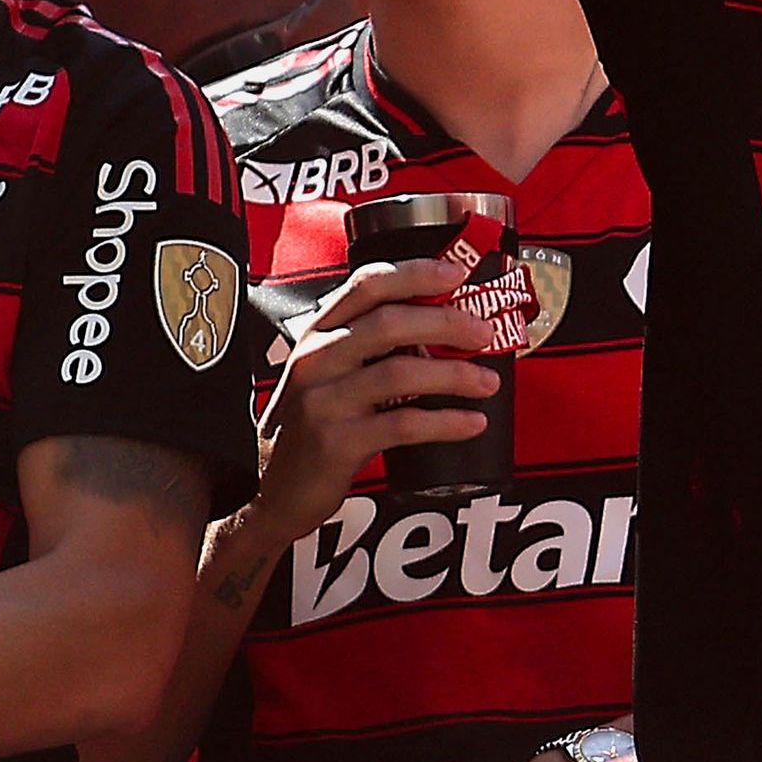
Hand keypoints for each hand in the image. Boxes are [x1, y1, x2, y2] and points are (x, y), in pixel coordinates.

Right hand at [262, 255, 498, 535]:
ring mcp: (324, 400)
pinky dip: (445, 422)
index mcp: (318, 333)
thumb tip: (442, 325)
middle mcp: (317, 359)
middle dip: (446, 322)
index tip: (457, 272)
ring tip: (487, 381)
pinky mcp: (337, 442)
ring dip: (454, 374)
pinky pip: (402, 424)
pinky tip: (471, 422)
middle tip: (485, 332)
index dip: (416, 273)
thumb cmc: (310, 425)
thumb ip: (368, 346)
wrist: (274, 488)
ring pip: (399, 372)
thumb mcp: (328, 374)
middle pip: (389, 322)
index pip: (367, 284)